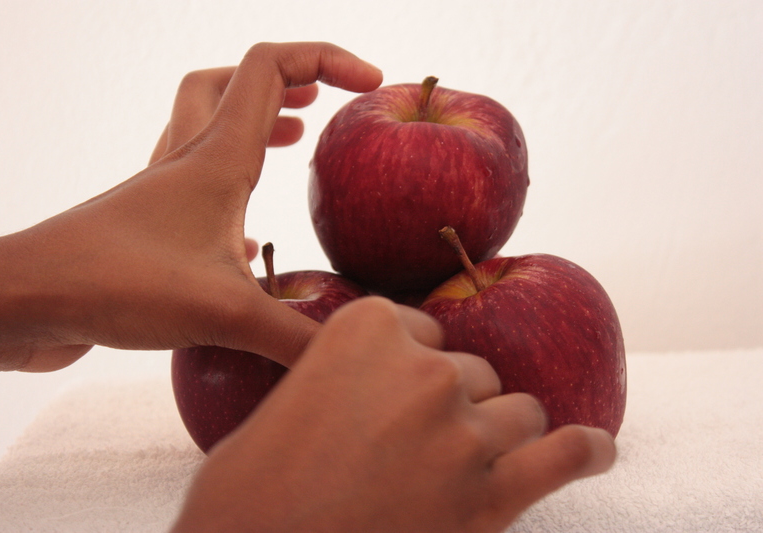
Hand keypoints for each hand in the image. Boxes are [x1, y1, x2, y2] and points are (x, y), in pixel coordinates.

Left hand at [0, 42, 382, 372]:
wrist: (30, 298)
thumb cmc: (119, 283)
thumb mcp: (225, 314)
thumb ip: (300, 335)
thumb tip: (360, 345)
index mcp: (216, 157)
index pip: (271, 68)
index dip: (328, 58)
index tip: (370, 82)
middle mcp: (188, 161)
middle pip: (230, 84)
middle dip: (284, 81)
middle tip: (318, 104)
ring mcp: (163, 190)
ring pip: (206, 126)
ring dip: (252, 124)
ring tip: (291, 143)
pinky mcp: (149, 225)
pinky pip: (194, 182)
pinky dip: (228, 185)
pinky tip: (246, 237)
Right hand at [172, 297, 616, 532]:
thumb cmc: (249, 490)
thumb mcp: (288, 401)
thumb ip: (346, 377)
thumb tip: (376, 391)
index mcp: (367, 327)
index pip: (423, 330)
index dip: (412, 367)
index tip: (397, 397)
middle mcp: (424, 367)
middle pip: (472, 371)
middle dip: (452, 404)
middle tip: (418, 448)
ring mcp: (462, 429)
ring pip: (517, 411)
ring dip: (498, 434)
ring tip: (472, 464)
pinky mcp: (490, 496)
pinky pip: (565, 455)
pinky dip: (587, 451)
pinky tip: (597, 450)